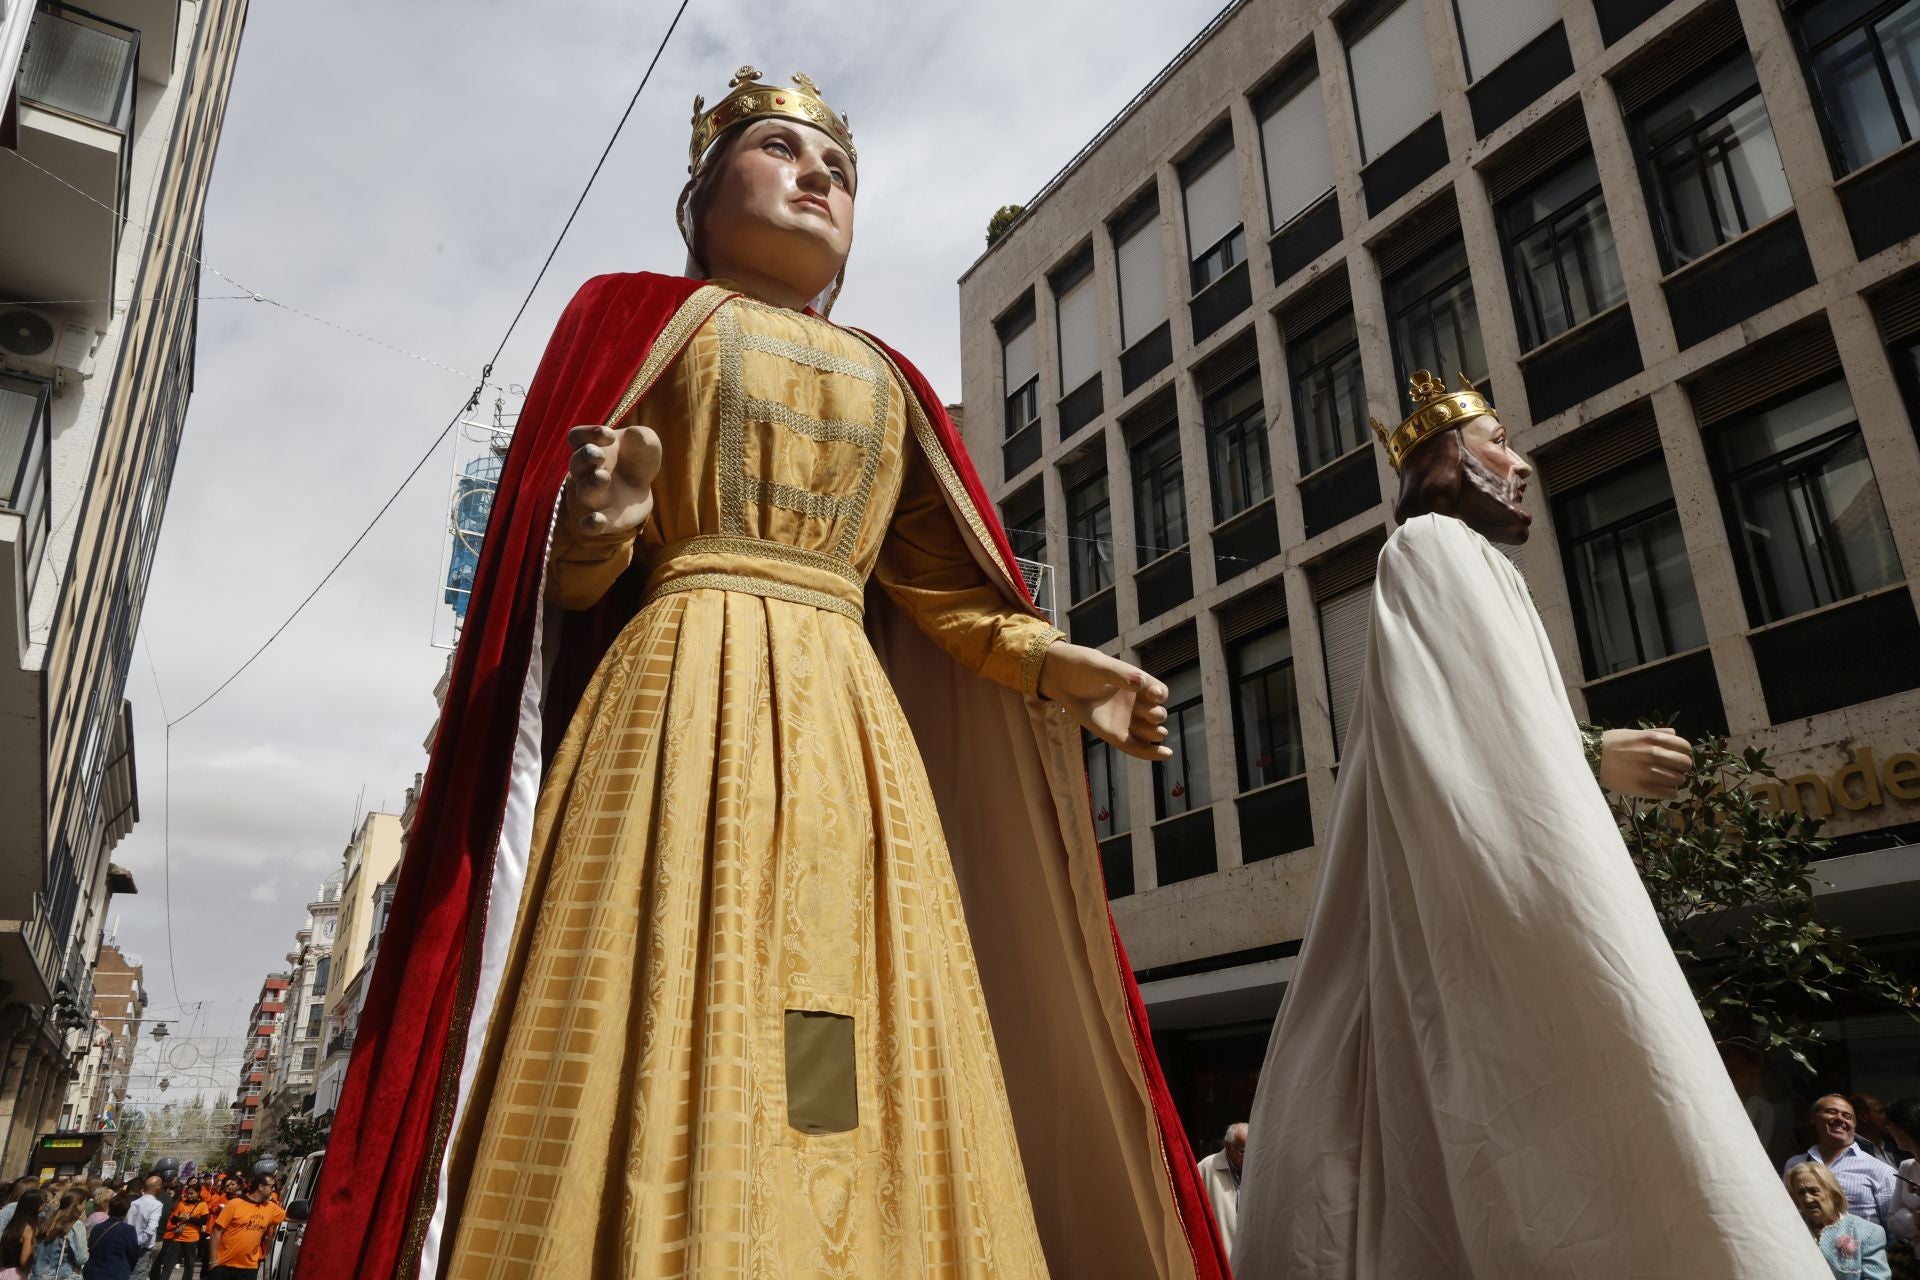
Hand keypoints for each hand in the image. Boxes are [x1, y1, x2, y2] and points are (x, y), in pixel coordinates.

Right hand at [565, 422, 661, 536]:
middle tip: (598, 454)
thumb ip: (643, 437)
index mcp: (592, 448)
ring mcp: (593, 496)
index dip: (587, 434)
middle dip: (585, 457)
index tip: (609, 435)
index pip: (577, 437)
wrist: (641, 488)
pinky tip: (598, 520)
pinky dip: (591, 523)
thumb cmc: (636, 459)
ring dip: (592, 484)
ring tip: (604, 477)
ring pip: (584, 491)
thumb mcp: (645, 444)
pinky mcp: (604, 519)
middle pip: (576, 463)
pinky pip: (589, 524)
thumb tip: (636, 434)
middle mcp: (586, 472)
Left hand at [1037, 641, 1171, 761]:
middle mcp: (1135, 703)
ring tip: (1157, 732)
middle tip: (1152, 714)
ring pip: (1150, 731)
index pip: (1159, 693)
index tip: (1154, 695)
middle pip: (1157, 714)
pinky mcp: (1114, 734)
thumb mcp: (1101, 666)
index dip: (1160, 695)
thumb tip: (1140, 683)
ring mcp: (1126, 719)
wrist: (1062, 678)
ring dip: (1156, 733)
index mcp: (1138, 684)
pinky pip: (1135, 746)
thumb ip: (1120, 674)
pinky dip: (1150, 751)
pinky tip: (1165, 754)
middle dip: (1158, 716)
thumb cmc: (1083, 667)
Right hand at [1599, 727, 1692, 798]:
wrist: (1591, 757)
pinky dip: (1670, 793)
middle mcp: (1654, 754)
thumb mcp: (1633, 733)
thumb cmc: (1611, 743)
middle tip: (1673, 770)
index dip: (1684, 753)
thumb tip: (1674, 734)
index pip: (1685, 747)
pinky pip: (1669, 793)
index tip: (1677, 757)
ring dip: (1675, 781)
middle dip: (1682, 767)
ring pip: (1678, 780)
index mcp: (1653, 739)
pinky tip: (1663, 790)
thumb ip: (1656, 733)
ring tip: (1666, 781)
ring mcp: (1649, 772)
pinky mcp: (1643, 788)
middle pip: (1685, 764)